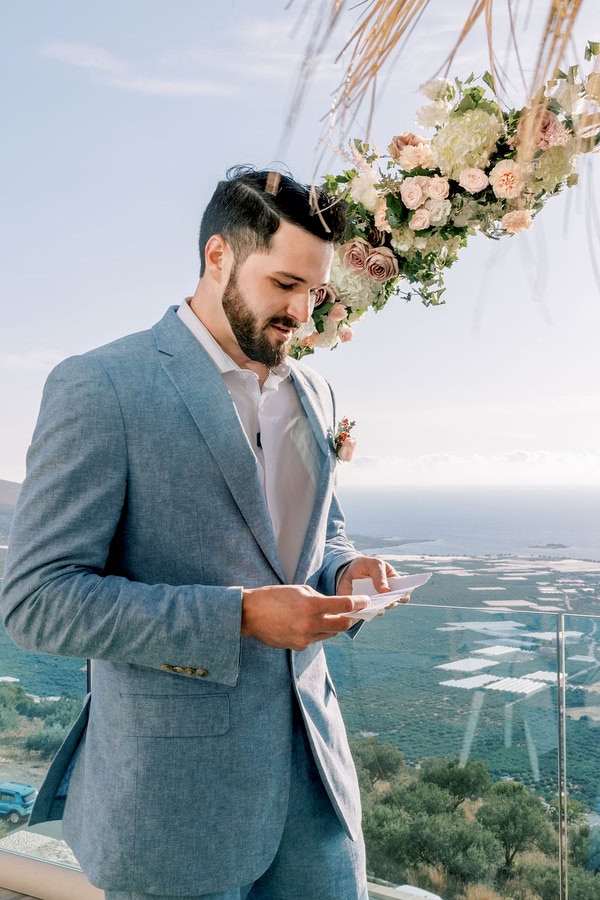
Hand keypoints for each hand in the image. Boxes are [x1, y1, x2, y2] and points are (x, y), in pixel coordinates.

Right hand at [241, 584, 369, 650]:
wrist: (250, 614)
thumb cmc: (274, 597)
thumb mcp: (299, 590)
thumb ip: (320, 598)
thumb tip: (335, 606)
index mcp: (311, 605)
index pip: (344, 605)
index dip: (358, 603)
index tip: (366, 601)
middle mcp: (310, 624)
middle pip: (343, 625)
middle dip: (351, 618)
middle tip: (354, 613)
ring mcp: (305, 638)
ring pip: (330, 634)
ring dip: (333, 626)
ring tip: (329, 616)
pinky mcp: (299, 646)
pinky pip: (316, 639)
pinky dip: (318, 632)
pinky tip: (308, 624)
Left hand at [336, 556, 409, 611]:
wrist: (348, 572)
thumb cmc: (366, 566)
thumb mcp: (374, 564)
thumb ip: (380, 575)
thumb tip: (387, 591)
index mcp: (394, 584)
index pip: (405, 593)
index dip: (404, 595)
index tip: (398, 595)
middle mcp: (387, 596)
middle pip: (393, 604)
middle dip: (389, 602)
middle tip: (382, 598)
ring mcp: (376, 603)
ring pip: (380, 610)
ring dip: (377, 607)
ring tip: (371, 601)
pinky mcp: (365, 608)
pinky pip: (367, 613)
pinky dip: (365, 610)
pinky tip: (361, 605)